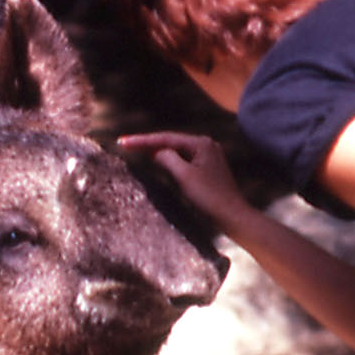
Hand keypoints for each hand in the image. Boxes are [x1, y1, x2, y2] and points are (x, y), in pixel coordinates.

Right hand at [116, 132, 252, 229]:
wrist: (232, 216)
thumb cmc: (209, 197)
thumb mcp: (184, 177)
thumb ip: (167, 159)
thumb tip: (155, 152)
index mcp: (201, 143)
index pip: (165, 139)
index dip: (142, 140)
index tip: (122, 142)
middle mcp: (206, 145)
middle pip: (171, 142)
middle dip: (148, 143)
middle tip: (124, 144)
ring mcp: (208, 156)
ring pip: (177, 151)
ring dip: (157, 151)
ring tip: (135, 149)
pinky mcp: (208, 168)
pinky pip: (183, 160)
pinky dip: (169, 161)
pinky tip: (157, 161)